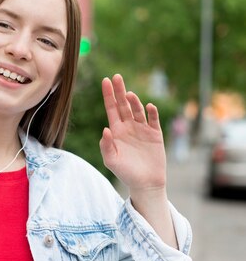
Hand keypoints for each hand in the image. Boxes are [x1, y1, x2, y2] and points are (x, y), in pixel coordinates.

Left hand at [99, 74, 166, 193]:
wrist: (145, 183)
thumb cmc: (125, 172)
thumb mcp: (111, 160)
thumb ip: (106, 145)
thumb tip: (105, 129)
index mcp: (116, 130)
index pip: (111, 108)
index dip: (108, 95)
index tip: (105, 80)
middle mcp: (129, 126)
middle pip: (123, 105)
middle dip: (119, 90)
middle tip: (116, 76)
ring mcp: (142, 129)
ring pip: (137, 110)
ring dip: (134, 101)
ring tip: (129, 94)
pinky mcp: (155, 134)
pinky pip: (153, 120)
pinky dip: (152, 113)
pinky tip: (148, 107)